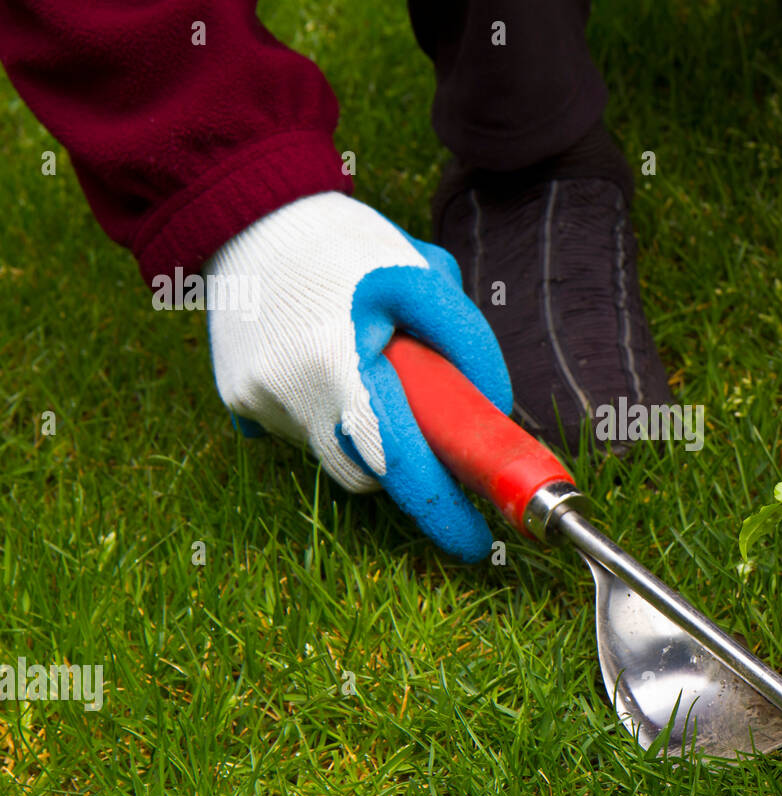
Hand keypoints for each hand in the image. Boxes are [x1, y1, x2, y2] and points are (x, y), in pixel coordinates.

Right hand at [204, 192, 512, 561]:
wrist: (250, 214)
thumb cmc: (346, 244)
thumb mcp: (421, 274)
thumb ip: (466, 341)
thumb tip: (493, 408)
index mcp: (337, 361)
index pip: (399, 461)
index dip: (442, 511)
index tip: (477, 543)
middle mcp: (288, 394)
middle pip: (366, 471)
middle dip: (403, 460)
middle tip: (427, 422)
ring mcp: (256, 402)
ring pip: (333, 453)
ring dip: (363, 431)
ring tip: (363, 362)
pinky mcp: (237, 400)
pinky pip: (300, 432)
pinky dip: (325, 414)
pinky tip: (321, 360)